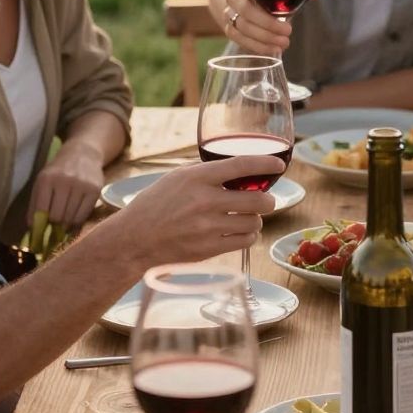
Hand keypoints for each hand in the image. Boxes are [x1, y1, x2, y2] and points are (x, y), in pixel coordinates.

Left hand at [30, 141, 105, 230]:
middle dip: (55, 224)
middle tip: (55, 224)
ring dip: (66, 223)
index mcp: (46, 179)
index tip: (42, 229)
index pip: (42, 210)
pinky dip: (78, 220)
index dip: (41, 223)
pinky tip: (74, 216)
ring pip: (71, 218)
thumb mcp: (42, 181)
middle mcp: (64, 181)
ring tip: (64, 219)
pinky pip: (84, 215)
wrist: (82, 154)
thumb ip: (35, 204)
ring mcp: (82, 185)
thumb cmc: (58, 171)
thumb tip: (33, 228)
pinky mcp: (95, 190)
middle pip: (57, 216)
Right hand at [124, 155, 282, 264]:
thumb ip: (206, 173)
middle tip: (265, 199)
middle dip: (267, 199)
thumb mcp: (176, 178)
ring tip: (246, 217)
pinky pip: (245, 241)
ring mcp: (208, 227)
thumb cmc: (154, 206)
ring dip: (255, 219)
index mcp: (196, 178)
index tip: (279, 165)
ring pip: (254, 221)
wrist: (134, 240)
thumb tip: (239, 169)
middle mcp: (205, 201)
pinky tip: (240, 232)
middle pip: (258, 198)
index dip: (265, 163)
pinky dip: (248, 236)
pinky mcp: (209, 249)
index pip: (241, 165)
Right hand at [208, 0, 294, 55]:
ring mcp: (228, 14)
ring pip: (242, 26)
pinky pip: (240, 40)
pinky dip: (257, 46)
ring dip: (265, 37)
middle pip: (243, 8)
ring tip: (284, 43)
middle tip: (288, 29)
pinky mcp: (230, 29)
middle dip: (266, 21)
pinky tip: (273, 50)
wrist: (244, 2)